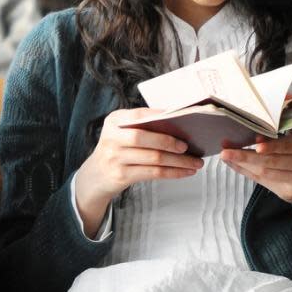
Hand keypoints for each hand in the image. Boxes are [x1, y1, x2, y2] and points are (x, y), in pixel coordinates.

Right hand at [75, 108, 203, 236]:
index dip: (160, 116)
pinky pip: (153, 173)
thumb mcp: (121, 132)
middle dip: (169, 141)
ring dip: (178, 161)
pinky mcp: (122, 175)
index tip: (180, 118)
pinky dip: (173, 173)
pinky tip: (184, 172)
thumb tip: (178, 125)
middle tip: (188, 146)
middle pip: (143, 137)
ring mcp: (115, 158)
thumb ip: (141, 126)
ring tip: (195, 162)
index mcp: (114, 121)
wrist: (96, 175)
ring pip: (153, 158)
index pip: (138, 115)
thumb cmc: (117, 150)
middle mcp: (112, 138)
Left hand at [220, 126, 291, 233]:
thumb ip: (284, 127)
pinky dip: (246, 172)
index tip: (257, 143)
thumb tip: (257, 123)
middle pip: (272, 161)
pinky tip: (234, 165)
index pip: (289, 145)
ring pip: (265, 172)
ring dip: (242, 163)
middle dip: (246, 155)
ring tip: (226, 156)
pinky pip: (262, 181)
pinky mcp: (289, 193)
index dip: (273, 145)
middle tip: (227, 151)